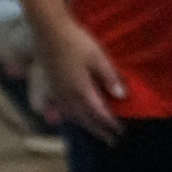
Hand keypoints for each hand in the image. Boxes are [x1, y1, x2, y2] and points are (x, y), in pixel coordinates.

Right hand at [33, 20, 126, 140]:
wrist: (49, 31)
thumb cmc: (77, 42)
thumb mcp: (98, 57)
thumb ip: (110, 77)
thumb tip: (122, 96)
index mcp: (81, 89)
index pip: (99, 113)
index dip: (110, 124)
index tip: (121, 132)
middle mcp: (68, 95)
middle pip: (86, 119)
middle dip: (100, 131)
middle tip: (112, 141)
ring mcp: (57, 91)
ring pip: (73, 116)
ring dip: (86, 126)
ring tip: (96, 133)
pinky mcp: (51, 86)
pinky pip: (63, 109)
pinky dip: (73, 117)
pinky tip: (76, 117)